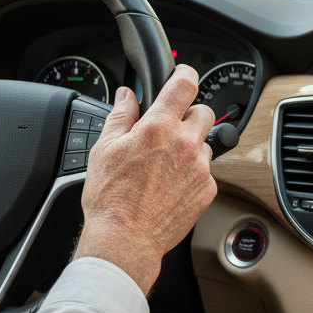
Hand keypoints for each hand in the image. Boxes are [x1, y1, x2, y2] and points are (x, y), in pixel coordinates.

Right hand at [72, 66, 216, 295]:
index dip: (185, 73)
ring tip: (165, 165)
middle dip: (189, 115)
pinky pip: (206, 171)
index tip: (183, 74)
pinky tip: (171, 184)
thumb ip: (120, 116)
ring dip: (190, 146)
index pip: (184, 85)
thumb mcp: (105, 149)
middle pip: (203, 113)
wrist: (126, 239)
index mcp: (158, 128)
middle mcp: (185, 145)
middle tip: (170, 128)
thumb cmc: (111, 198)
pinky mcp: (208, 189)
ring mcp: (200, 168)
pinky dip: (193, 173)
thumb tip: (126, 96)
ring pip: (204, 144)